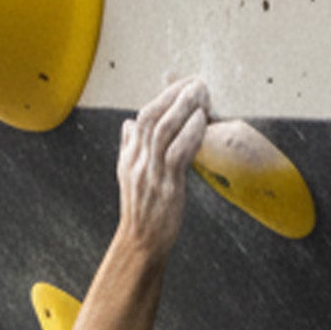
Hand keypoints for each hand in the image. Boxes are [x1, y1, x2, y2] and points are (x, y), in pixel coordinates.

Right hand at [117, 76, 210, 258]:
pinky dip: (190, 134)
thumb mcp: (128, 177)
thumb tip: (128, 124)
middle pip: (152, 116)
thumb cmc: (142, 213)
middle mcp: (137, 161)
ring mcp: (150, 173)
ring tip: (202, 95)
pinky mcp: (166, 187)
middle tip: (197, 84)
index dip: (164, 98)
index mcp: (129, 156)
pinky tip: (203, 122)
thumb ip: (129, 148)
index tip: (183, 87)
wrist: (140, 245)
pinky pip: (177, 153)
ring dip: (184, 108)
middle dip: (175, 95)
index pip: (142, 117)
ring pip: (163, 130)